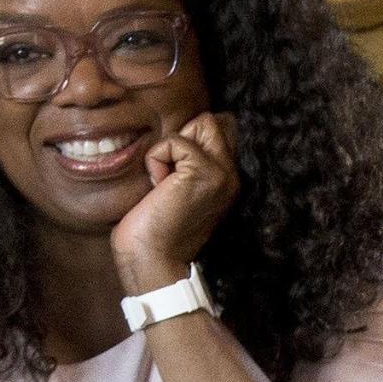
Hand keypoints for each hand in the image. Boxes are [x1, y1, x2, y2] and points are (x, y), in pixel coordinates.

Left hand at [112, 109, 240, 293]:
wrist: (151, 260)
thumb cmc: (153, 229)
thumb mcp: (178, 190)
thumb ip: (187, 164)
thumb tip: (180, 134)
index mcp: (227, 181)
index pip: (220, 131)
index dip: (190, 139)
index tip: (173, 172)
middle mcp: (231, 175)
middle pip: (211, 122)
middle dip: (182, 139)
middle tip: (168, 175)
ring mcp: (222, 173)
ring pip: (200, 124)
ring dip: (170, 148)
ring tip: (165, 182)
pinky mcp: (204, 171)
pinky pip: (175, 141)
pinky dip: (156, 159)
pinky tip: (158, 187)